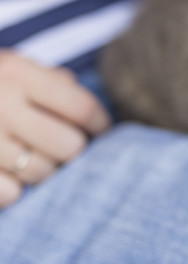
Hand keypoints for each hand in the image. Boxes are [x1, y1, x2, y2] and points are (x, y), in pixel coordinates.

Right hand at [0, 52, 110, 207]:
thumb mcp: (14, 69)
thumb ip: (53, 82)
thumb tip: (91, 113)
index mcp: (19, 74)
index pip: (81, 106)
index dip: (100, 123)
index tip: (101, 131)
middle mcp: (0, 104)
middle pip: (69, 146)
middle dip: (73, 151)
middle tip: (67, 149)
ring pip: (42, 173)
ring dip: (46, 171)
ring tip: (36, 159)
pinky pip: (10, 194)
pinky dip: (15, 189)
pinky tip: (9, 175)